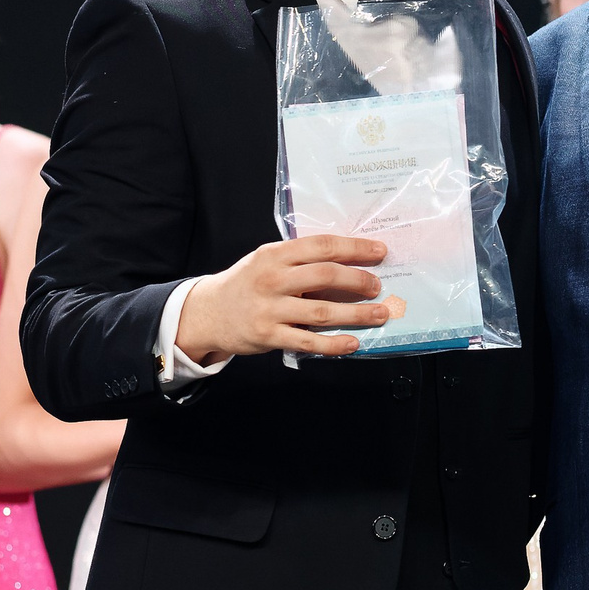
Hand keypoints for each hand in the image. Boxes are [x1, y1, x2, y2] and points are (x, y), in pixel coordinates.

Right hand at [176, 236, 405, 362]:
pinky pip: (308, 342)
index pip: (321, 246)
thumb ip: (299, 260)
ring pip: (322, 311)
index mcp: (275, 254)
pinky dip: (334, 344)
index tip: (379, 251)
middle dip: (358, 280)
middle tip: (378, 286)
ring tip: (380, 314)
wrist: (208, 312)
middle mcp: (272, 279)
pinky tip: (353, 343)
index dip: (354, 248)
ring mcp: (270, 309)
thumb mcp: (267, 261)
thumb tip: (348, 261)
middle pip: (325, 275)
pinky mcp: (269, 336)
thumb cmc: (246, 284)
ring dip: (356, 314)